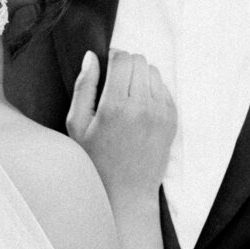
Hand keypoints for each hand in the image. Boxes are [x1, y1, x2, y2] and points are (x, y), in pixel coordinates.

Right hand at [67, 50, 176, 201]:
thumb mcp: (77, 125)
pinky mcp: (172, 120)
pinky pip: (164, 88)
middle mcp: (142, 106)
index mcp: (116, 106)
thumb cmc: (95, 161)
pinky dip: (152, 90)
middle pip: (140, 61)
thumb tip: (91, 57)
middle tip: (115, 82)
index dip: (113, 56)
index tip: (107, 65)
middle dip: (126, 64)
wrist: (126, 193)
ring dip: (140, 75)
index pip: (122, 58)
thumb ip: (83, 87)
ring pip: (154, 72)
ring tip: (127, 95)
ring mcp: (161, 113)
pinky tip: (139, 107)